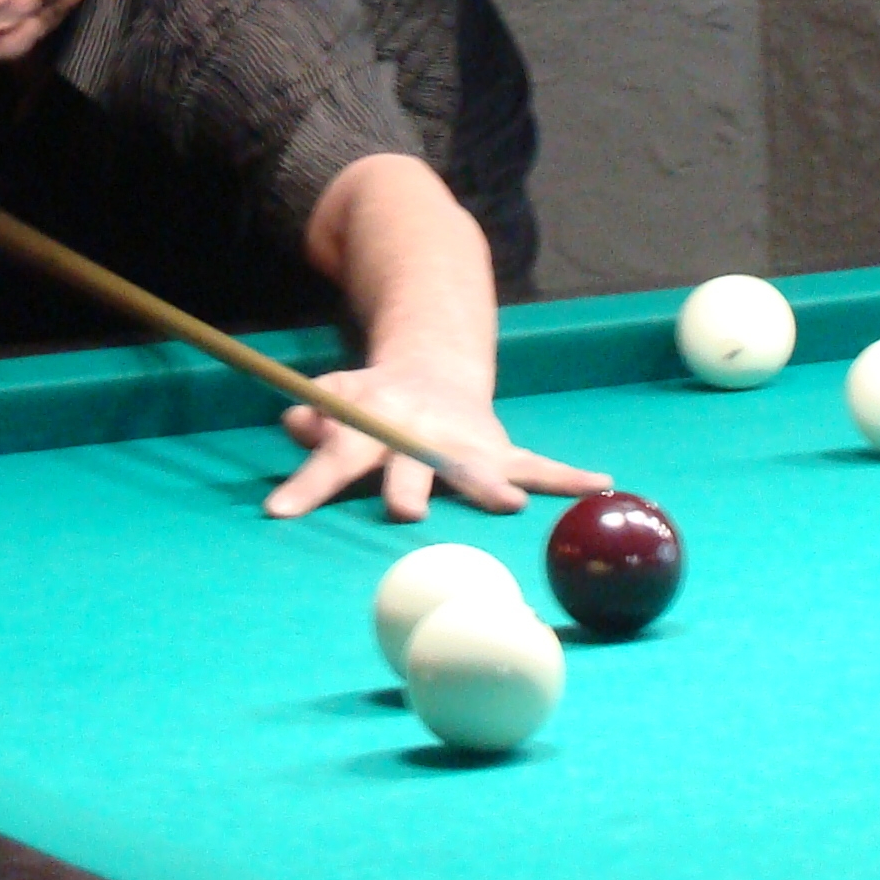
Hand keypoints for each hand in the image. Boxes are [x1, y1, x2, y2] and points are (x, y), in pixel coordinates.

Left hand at [263, 358, 608, 521]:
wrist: (432, 365)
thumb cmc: (373, 402)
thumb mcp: (336, 400)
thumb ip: (315, 418)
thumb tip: (292, 418)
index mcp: (371, 424)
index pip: (333, 458)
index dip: (306, 486)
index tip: (279, 513)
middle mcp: (418, 432)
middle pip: (409, 463)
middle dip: (408, 487)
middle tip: (405, 513)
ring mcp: (462, 439)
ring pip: (475, 466)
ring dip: (489, 485)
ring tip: (508, 506)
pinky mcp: (498, 448)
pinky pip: (536, 466)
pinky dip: (567, 477)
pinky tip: (600, 483)